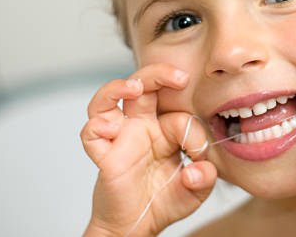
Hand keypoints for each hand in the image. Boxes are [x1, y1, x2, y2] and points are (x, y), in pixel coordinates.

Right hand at [80, 63, 216, 236]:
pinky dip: (96, 126)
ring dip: (118, 86)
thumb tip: (196, 169)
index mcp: (165, 129)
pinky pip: (91, 133)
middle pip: (143, 85)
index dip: (193, 132)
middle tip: (180, 77)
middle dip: (160, 74)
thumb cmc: (164, 201)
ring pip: (108, 99)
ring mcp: (120, 138)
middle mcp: (141, 127)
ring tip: (135, 86)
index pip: (180, 114)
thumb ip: (205, 177)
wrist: (138, 226)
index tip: (199, 155)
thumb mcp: (196, 190)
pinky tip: (111, 128)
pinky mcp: (104, 155)